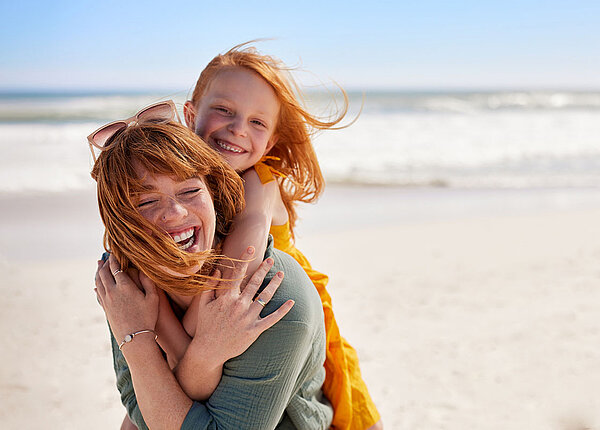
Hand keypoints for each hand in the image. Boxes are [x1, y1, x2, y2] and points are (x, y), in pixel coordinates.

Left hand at [95, 254, 158, 342]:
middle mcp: (113, 292)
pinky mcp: (105, 309)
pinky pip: (98, 294)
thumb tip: (143, 269)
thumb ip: (148, 281)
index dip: (114, 259)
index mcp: (125, 286)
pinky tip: (96, 285)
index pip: (116, 268)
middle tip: (105, 257)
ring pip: (98, 282)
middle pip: (104, 273)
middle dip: (104, 264)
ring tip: (99, 266)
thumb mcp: (153, 298)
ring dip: (98, 272)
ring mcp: (107, 301)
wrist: (134, 338)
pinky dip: (97, 286)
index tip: (114, 252)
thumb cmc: (147, 317)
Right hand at [186, 246, 293, 364]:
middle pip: (254, 282)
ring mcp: (248, 318)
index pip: (238, 274)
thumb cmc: (206, 327)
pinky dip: (283, 310)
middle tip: (271, 259)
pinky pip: (272, 318)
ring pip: (265, 296)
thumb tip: (218, 270)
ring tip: (281, 274)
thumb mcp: (204, 304)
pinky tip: (291, 302)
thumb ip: (210, 286)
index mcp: (227, 297)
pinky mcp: (255, 330)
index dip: (245, 259)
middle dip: (263, 269)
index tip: (251, 248)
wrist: (208, 350)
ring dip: (274, 284)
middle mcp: (239, 305)